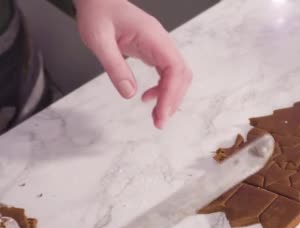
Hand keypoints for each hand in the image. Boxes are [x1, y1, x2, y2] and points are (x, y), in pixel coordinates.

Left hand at [74, 0, 191, 128]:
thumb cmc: (98, 13)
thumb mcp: (98, 40)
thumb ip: (114, 66)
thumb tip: (129, 93)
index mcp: (153, 37)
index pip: (174, 69)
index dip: (171, 94)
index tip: (161, 114)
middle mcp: (162, 42)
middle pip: (182, 75)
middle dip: (174, 100)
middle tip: (159, 122)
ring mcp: (160, 47)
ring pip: (178, 76)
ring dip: (171, 97)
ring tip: (156, 115)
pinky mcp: (154, 51)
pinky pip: (168, 73)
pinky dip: (163, 89)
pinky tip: (148, 98)